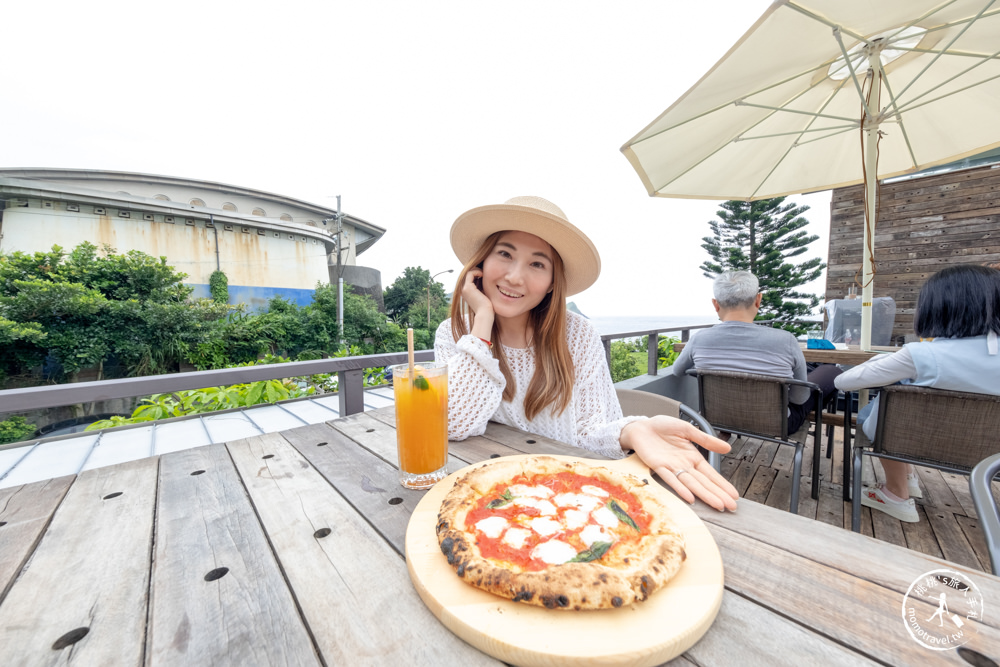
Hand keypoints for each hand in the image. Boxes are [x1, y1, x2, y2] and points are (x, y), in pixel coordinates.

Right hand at [461, 269, 493, 333]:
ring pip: (468, 273)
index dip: (477, 274)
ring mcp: (464, 289)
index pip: (470, 278)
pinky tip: (483, 274)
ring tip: (484, 273)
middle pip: (468, 275)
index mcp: (467, 292)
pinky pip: (470, 273)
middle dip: (477, 271)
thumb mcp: (485, 294)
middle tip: (485, 272)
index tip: (485, 275)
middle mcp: (464, 290)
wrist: (485, 314)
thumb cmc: (487, 307)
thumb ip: (483, 287)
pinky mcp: (467, 287)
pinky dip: (477, 271)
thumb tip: (488, 279)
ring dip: (477, 270)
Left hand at [620, 416, 738, 511]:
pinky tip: (690, 497)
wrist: (641, 426)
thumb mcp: (687, 430)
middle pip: (704, 482)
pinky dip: (680, 488)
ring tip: (717, 505)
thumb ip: (705, 440)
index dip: (723, 485)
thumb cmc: (662, 427)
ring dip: (704, 495)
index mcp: (693, 457)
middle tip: (731, 507)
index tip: (734, 496)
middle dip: (718, 494)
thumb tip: (727, 447)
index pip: (711, 474)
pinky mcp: (658, 467)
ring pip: (691, 484)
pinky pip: (670, 479)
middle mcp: (684, 465)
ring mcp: (672, 467)